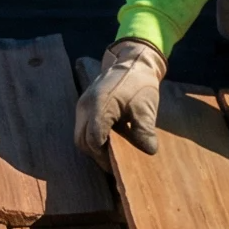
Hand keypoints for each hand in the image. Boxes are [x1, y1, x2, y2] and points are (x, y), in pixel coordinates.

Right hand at [74, 38, 167, 159]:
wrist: (132, 62)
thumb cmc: (139, 84)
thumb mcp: (146, 108)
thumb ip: (145, 130)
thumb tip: (149, 151)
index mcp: (100, 105)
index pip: (94, 140)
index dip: (103, 156)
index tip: (116, 166)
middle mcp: (85, 106)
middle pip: (82, 141)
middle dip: (96, 155)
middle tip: (113, 165)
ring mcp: (82, 105)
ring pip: (80, 136)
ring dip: (93, 147)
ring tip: (111, 154)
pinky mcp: (83, 106)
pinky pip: (82, 128)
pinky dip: (92, 138)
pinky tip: (108, 141)